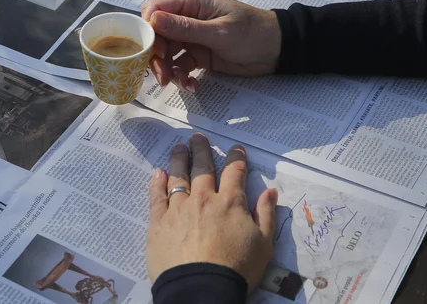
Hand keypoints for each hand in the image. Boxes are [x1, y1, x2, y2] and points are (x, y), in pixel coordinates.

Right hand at [142, 0, 281, 92]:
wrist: (277, 51)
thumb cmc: (252, 33)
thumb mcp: (219, 32)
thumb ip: (186, 28)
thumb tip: (153, 20)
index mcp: (190, 2)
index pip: (154, 9)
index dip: (147, 29)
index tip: (150, 50)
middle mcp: (186, 17)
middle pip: (157, 34)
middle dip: (156, 56)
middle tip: (162, 76)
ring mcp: (191, 37)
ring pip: (166, 52)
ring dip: (168, 69)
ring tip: (178, 83)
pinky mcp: (197, 54)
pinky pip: (180, 65)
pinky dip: (182, 76)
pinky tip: (192, 86)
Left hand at [147, 133, 277, 290]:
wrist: (201, 290)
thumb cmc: (236, 269)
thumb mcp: (263, 244)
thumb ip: (265, 214)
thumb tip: (270, 191)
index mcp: (229, 202)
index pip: (235, 172)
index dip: (236, 158)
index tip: (236, 149)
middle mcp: (203, 198)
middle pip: (202, 167)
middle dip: (202, 150)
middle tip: (198, 137)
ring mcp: (178, 209)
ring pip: (178, 177)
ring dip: (179, 159)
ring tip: (179, 147)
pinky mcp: (158, 222)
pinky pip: (156, 196)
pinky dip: (157, 182)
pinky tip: (158, 172)